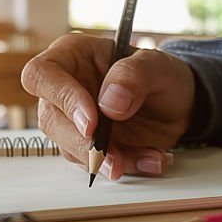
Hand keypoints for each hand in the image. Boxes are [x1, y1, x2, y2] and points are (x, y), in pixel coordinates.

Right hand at [21, 33, 194, 180]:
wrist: (180, 104)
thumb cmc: (161, 75)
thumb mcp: (157, 65)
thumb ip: (133, 75)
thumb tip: (109, 102)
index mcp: (72, 56)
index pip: (42, 75)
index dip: (62, 99)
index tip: (92, 122)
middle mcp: (66, 89)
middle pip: (51, 120)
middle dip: (82, 143)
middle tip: (114, 157)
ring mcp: (75, 121)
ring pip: (70, 148)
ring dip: (107, 160)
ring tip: (149, 155)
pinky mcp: (89, 147)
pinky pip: (97, 164)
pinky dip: (126, 166)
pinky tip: (152, 158)